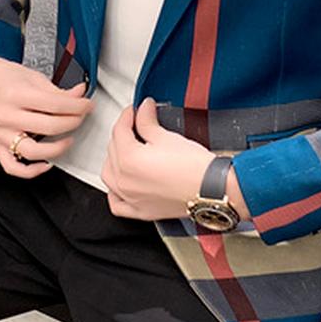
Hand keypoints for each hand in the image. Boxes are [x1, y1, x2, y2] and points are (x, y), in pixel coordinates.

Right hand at [0, 56, 94, 178]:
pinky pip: (13, 167)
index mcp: (16, 95)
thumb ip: (58, 91)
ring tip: (69, 139)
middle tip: (81, 117)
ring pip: (33, 151)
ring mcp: (1, 134)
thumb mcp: (34, 78)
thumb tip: (80, 94)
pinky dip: (31, 170)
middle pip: (49, 127)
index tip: (87, 105)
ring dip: (57, 148)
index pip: (55, 104)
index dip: (78, 106)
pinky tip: (46, 163)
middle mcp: (6, 116)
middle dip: (73, 122)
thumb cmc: (6, 78)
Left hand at [101, 97, 250, 221]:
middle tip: (135, 124)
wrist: (211, 189)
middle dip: (122, 134)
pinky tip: (120, 183)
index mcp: (129, 160)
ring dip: (114, 159)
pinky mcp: (140, 211)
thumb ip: (147, 121)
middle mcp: (124, 181)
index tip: (135, 110)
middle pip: (113, 150)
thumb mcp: (166, 137)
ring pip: (109, 175)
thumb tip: (143, 110)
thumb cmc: (194, 167)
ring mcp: (130, 198)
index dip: (127, 115)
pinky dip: (114, 192)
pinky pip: (116, 203)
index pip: (119, 130)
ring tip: (127, 149)